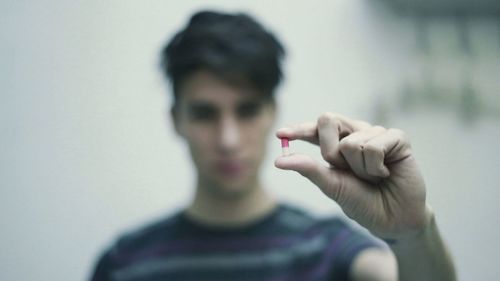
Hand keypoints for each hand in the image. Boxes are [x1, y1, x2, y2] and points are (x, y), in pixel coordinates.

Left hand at [275, 112, 430, 240]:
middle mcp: (356, 132)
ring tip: (373, 177)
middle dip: (329, 151)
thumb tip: (279, 161)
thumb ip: (309, 169)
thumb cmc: (362, 202)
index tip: (281, 134)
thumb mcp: (332, 186)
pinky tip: (385, 173)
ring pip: (351, 142)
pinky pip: (373, 146)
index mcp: (338, 143)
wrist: (393, 220)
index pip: (315, 129)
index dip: (299, 129)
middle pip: (328, 120)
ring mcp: (376, 133)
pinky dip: (375, 167)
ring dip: (359, 168)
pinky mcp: (397, 138)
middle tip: (344, 170)